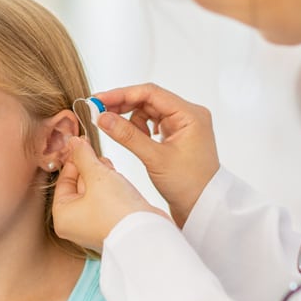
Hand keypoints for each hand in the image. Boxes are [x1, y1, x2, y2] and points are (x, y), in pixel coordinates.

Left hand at [53, 136, 167, 251]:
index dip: (74, 160)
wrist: (147, 235)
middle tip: (98, 155)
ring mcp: (94, 226)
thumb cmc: (117, 211)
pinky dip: (113, 189)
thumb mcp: (97, 175)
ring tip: (112, 169)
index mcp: (63, 217)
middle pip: (79, 186)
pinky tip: (120, 180)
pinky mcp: (112, 225)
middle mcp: (76, 225)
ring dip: (103, 177)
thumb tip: (73, 142)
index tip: (82, 144)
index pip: (63, 180)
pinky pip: (107, 201)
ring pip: (95, 192)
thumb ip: (83, 156)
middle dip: (90, 168)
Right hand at [92, 83, 219, 226]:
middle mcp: (189, 115)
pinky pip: (153, 123)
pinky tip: (136, 140)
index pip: (151, 93)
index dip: (122, 94)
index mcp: (190, 114)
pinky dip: (140, 129)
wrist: (202, 207)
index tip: (99, 99)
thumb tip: (102, 117)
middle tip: (98, 112)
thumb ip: (127, 135)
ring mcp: (183, 124)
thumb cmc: (188, 185)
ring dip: (131, 119)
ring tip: (120, 134)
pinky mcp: (177, 134)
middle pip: (149, 99)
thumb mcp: (154, 159)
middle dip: (123, 105)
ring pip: (149, 111)